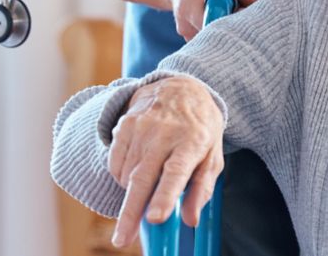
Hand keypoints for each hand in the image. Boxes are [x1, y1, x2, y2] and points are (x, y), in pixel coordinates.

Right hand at [108, 76, 225, 247]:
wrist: (181, 87)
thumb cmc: (200, 128)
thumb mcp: (213, 155)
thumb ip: (202, 188)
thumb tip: (190, 219)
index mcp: (192, 140)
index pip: (176, 172)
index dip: (164, 196)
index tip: (155, 218)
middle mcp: (164, 132)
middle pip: (143, 178)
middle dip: (131, 212)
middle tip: (122, 239)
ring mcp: (141, 127)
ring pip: (127, 174)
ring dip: (133, 193)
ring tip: (149, 184)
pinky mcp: (124, 124)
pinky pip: (115, 163)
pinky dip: (122, 178)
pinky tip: (136, 172)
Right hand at [162, 0, 264, 39]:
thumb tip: (263, 1)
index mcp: (189, 9)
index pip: (217, 27)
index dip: (236, 23)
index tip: (249, 13)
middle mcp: (186, 28)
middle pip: (218, 37)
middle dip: (235, 27)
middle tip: (244, 10)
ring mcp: (188, 36)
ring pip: (216, 40)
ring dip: (229, 27)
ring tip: (230, 9)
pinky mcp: (193, 39)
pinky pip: (212, 40)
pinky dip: (222, 29)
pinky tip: (224, 16)